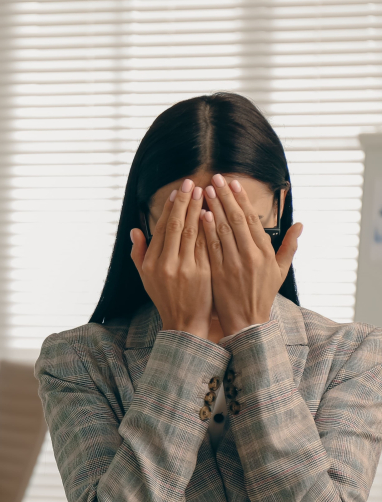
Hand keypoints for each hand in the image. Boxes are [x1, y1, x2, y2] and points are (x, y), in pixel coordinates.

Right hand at [130, 178, 212, 339]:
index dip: (170, 208)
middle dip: (184, 202)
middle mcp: (166, 264)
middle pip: (176, 226)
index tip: (178, 192)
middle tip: (191, 183)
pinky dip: (208, 228)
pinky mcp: (202, 273)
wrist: (184, 323)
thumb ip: (139, 253)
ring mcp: (185, 268)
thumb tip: (135, 230)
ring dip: (198, 209)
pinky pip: (205, 245)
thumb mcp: (146, 278)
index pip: (161, 228)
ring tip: (204, 192)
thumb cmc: (166, 298)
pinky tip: (212, 213)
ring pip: (191, 232)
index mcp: (151, 263)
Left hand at [201, 175, 301, 336]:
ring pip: (223, 231)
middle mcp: (251, 256)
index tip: (234, 183)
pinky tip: (200, 215)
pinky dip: (206, 231)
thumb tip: (300, 225)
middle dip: (226, 197)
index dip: (242, 200)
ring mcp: (234, 264)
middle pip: (237, 220)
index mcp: (266, 253)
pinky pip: (211, 247)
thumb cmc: (262, 295)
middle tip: (216, 179)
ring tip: (206, 191)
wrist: (247, 322)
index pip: (253, 220)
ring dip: (214, 209)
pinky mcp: (219, 273)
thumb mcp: (280, 272)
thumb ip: (289, 247)